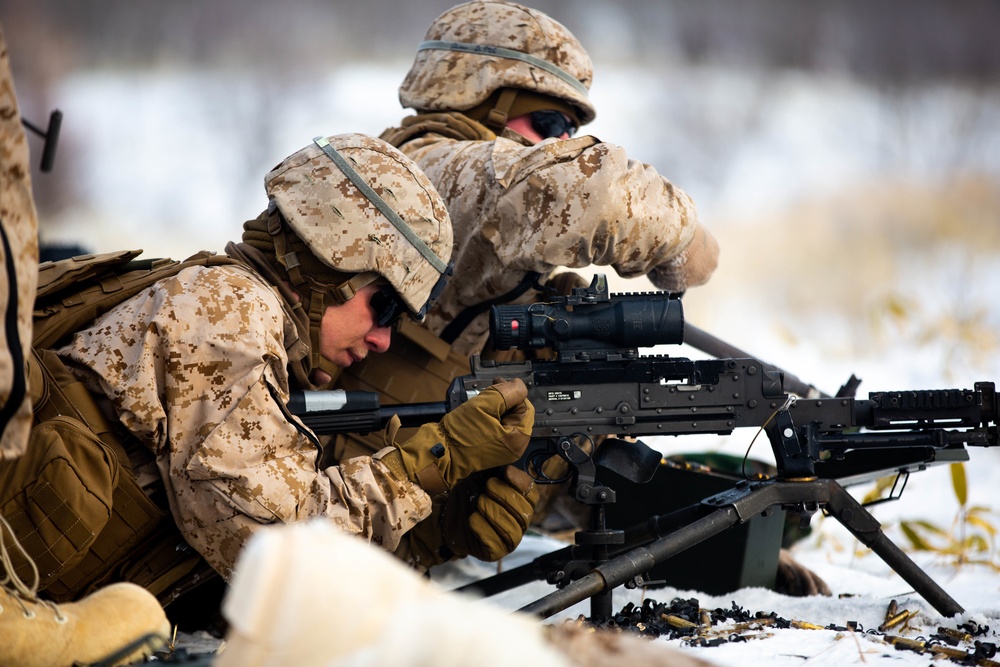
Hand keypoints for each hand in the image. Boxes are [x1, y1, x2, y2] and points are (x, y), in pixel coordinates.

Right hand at [389, 379, 533, 494]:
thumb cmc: (460, 433)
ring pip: (507, 419)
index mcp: (518, 438)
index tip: (497, 382)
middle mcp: (515, 447)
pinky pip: (499, 428)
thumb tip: (520, 384)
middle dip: (505, 399)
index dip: (513, 391)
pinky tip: (479, 413)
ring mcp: (504, 450)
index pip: (526, 406)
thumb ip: (507, 392)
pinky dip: (491, 417)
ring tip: (481, 401)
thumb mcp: (485, 405)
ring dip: (497, 407)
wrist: (439, 454)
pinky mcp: (493, 450)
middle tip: (488, 390)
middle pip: (518, 413)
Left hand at [443, 466, 539, 561]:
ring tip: (478, 503)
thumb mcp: (482, 473)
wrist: (447, 513)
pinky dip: (482, 528)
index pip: (532, 494)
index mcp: (522, 501)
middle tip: (487, 487)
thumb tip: (508, 451)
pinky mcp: (495, 552)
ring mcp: (509, 539)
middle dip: (503, 496)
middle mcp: (520, 521)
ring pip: (511, 529)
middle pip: (524, 512)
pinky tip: (472, 519)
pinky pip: (495, 543)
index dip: (521, 482)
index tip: (506, 471)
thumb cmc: (469, 492)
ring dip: (492, 512)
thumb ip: (497, 465)